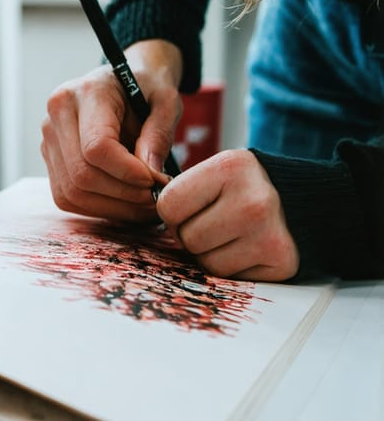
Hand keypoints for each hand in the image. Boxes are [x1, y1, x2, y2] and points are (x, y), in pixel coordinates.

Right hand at [41, 40, 182, 221]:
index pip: (97, 147)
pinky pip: (67, 198)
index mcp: (86, 93)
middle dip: (123, 195)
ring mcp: (48, 139)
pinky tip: (125, 202)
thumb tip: (150, 175)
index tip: (157, 180)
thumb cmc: (147, 88)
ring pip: (73, 193)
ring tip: (144, 203)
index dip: (128, 172)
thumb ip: (159, 135)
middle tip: (155, 198)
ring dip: (112, 207)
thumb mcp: (167, 102)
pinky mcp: (50, 159)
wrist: (122, 83)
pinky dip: (98, 208)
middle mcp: (57, 116)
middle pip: (82, 175)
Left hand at [157, 150, 298, 280]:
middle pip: (187, 238)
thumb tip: (142, 214)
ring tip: (232, 235)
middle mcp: (253, 200)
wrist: (304, 203)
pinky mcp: (281, 262)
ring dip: (211, 254)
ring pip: (206, 263)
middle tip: (215, 223)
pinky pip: (230, 278)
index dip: (173, 212)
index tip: (192, 207)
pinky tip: (248, 248)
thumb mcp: (215, 174)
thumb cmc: (243, 189)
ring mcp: (269, 233)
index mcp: (230, 167)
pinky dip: (232, 267)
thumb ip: (180, 191)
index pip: (168, 205)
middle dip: (192, 235)